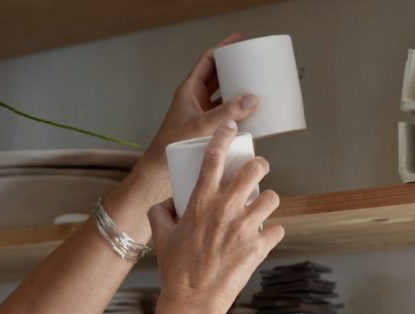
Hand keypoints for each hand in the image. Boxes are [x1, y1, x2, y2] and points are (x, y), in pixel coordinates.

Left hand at [130, 33, 260, 202]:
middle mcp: (194, 100)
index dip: (223, 48)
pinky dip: (236, 111)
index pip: (207, 61)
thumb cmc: (171, 147)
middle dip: (233, 67)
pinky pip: (224, 115)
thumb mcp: (201, 126)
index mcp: (188, 91)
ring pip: (222, 96)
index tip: (240, 40)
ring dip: (236, 90)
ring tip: (256, 84)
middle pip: (216, 76)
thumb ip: (226, 113)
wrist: (158, 172)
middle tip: (253, 62)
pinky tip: (251, 113)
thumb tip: (253, 99)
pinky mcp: (205, 130)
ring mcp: (200, 115)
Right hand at [148, 121, 284, 313]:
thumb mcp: (160, 236)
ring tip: (262, 207)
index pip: (214, 158)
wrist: (192, 298)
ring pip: (273, 198)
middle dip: (260, 165)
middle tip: (258, 170)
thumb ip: (159, 213)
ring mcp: (245, 227)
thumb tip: (166, 204)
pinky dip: (271, 233)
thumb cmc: (176, 269)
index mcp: (201, 201)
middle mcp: (225, 209)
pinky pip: (277, 229)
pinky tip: (264, 237)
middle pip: (254, 170)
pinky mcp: (259, 246)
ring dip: (269, 200)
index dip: (224, 137)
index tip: (231, 128)